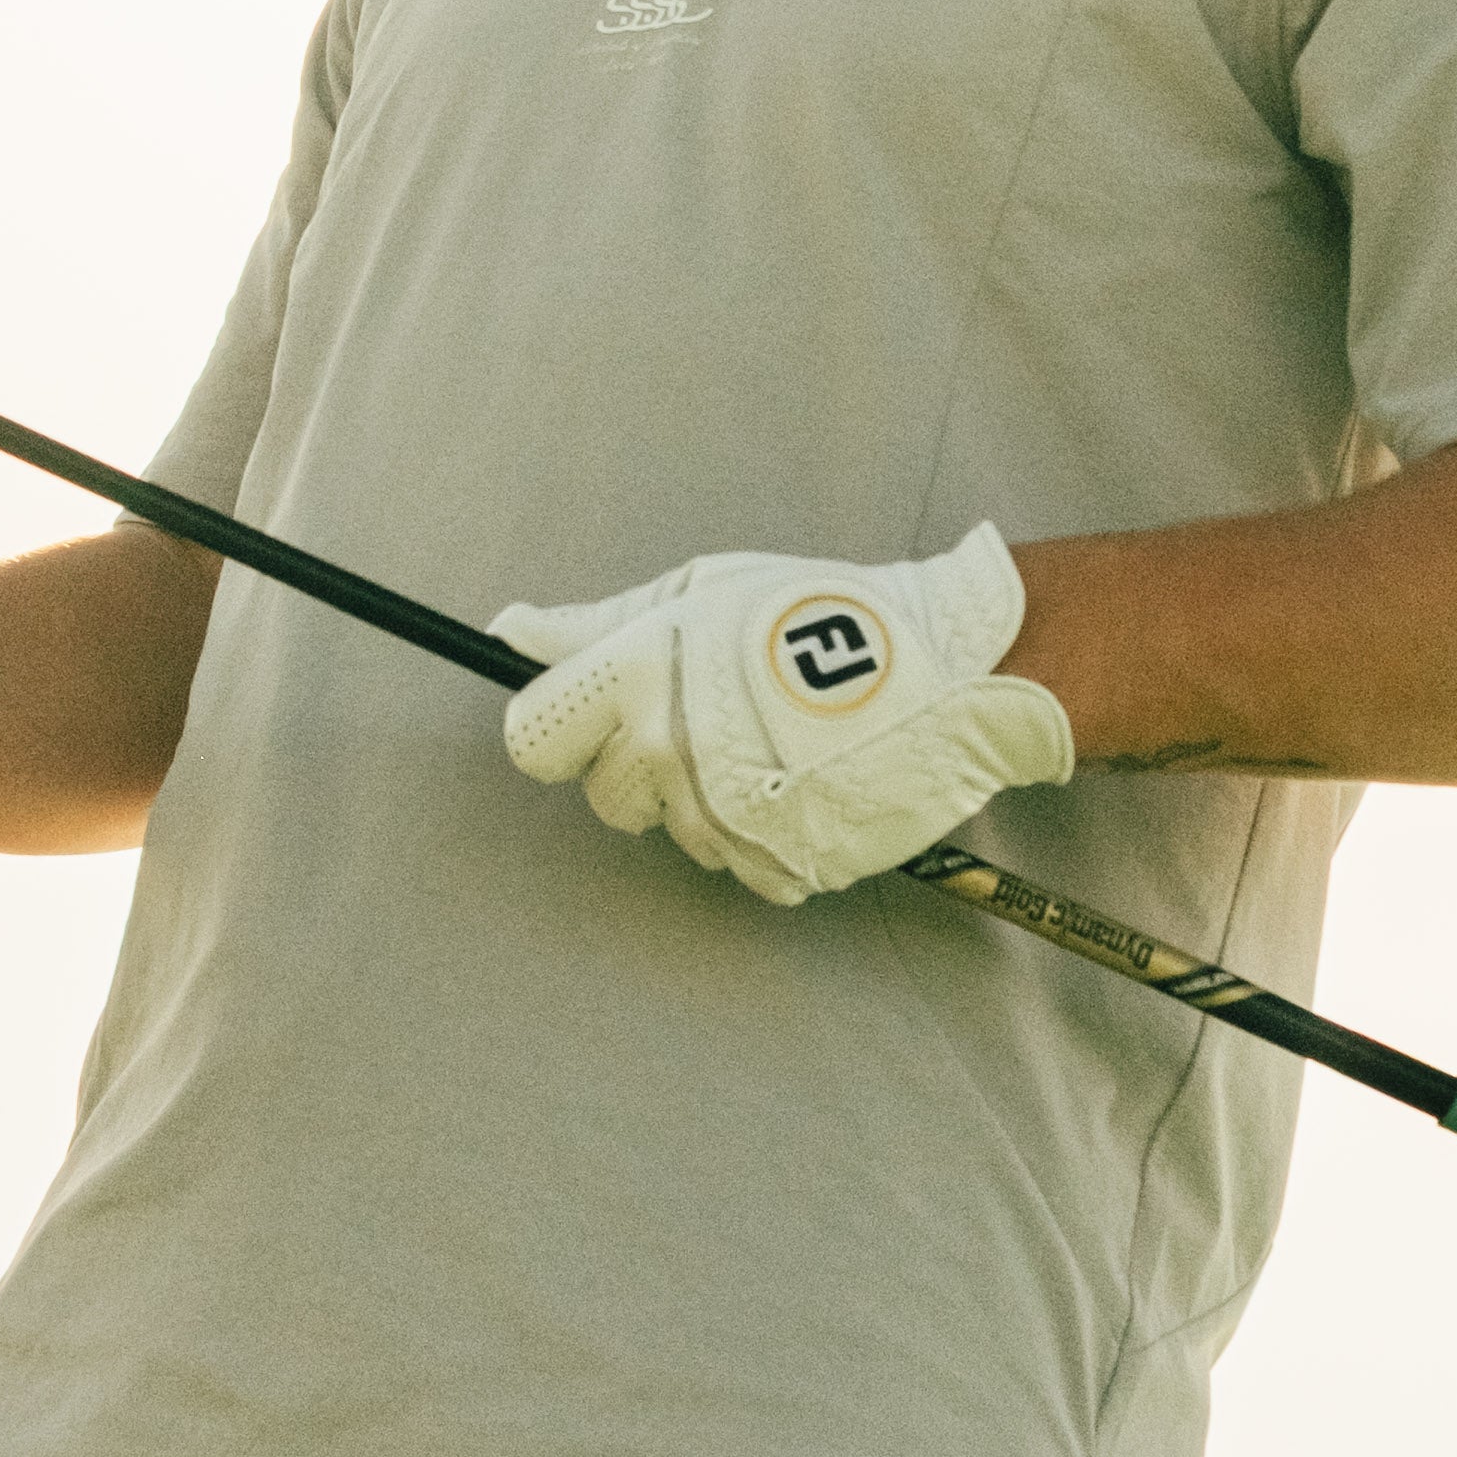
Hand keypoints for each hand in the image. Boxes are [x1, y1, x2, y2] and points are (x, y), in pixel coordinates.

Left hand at [493, 527, 1070, 903]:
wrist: (946, 665)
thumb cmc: (821, 611)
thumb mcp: (701, 593)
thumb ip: (600, 624)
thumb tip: (510, 633)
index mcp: (641, 673)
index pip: (533, 737)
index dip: (563, 728)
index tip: (598, 716)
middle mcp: (670, 749)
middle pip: (603, 796)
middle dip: (642, 765)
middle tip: (709, 717)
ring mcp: (722, 813)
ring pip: (672, 832)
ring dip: (705, 798)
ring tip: (770, 740)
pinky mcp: (773, 861)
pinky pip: (733, 863)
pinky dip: (759, 833)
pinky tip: (800, 779)